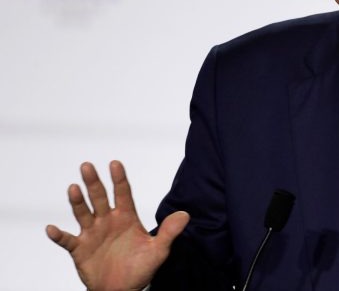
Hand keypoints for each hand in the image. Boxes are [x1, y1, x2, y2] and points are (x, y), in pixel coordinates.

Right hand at [47, 161, 189, 290]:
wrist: (122, 290)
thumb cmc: (141, 269)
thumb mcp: (158, 251)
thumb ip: (169, 232)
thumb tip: (185, 215)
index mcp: (126, 217)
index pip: (123, 193)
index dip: (119, 179)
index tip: (115, 163)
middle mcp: (107, 221)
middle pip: (99, 198)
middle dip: (94, 182)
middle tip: (87, 165)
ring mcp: (92, 234)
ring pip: (83, 213)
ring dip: (77, 202)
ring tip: (73, 188)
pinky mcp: (79, 249)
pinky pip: (67, 240)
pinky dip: (58, 235)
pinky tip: (51, 228)